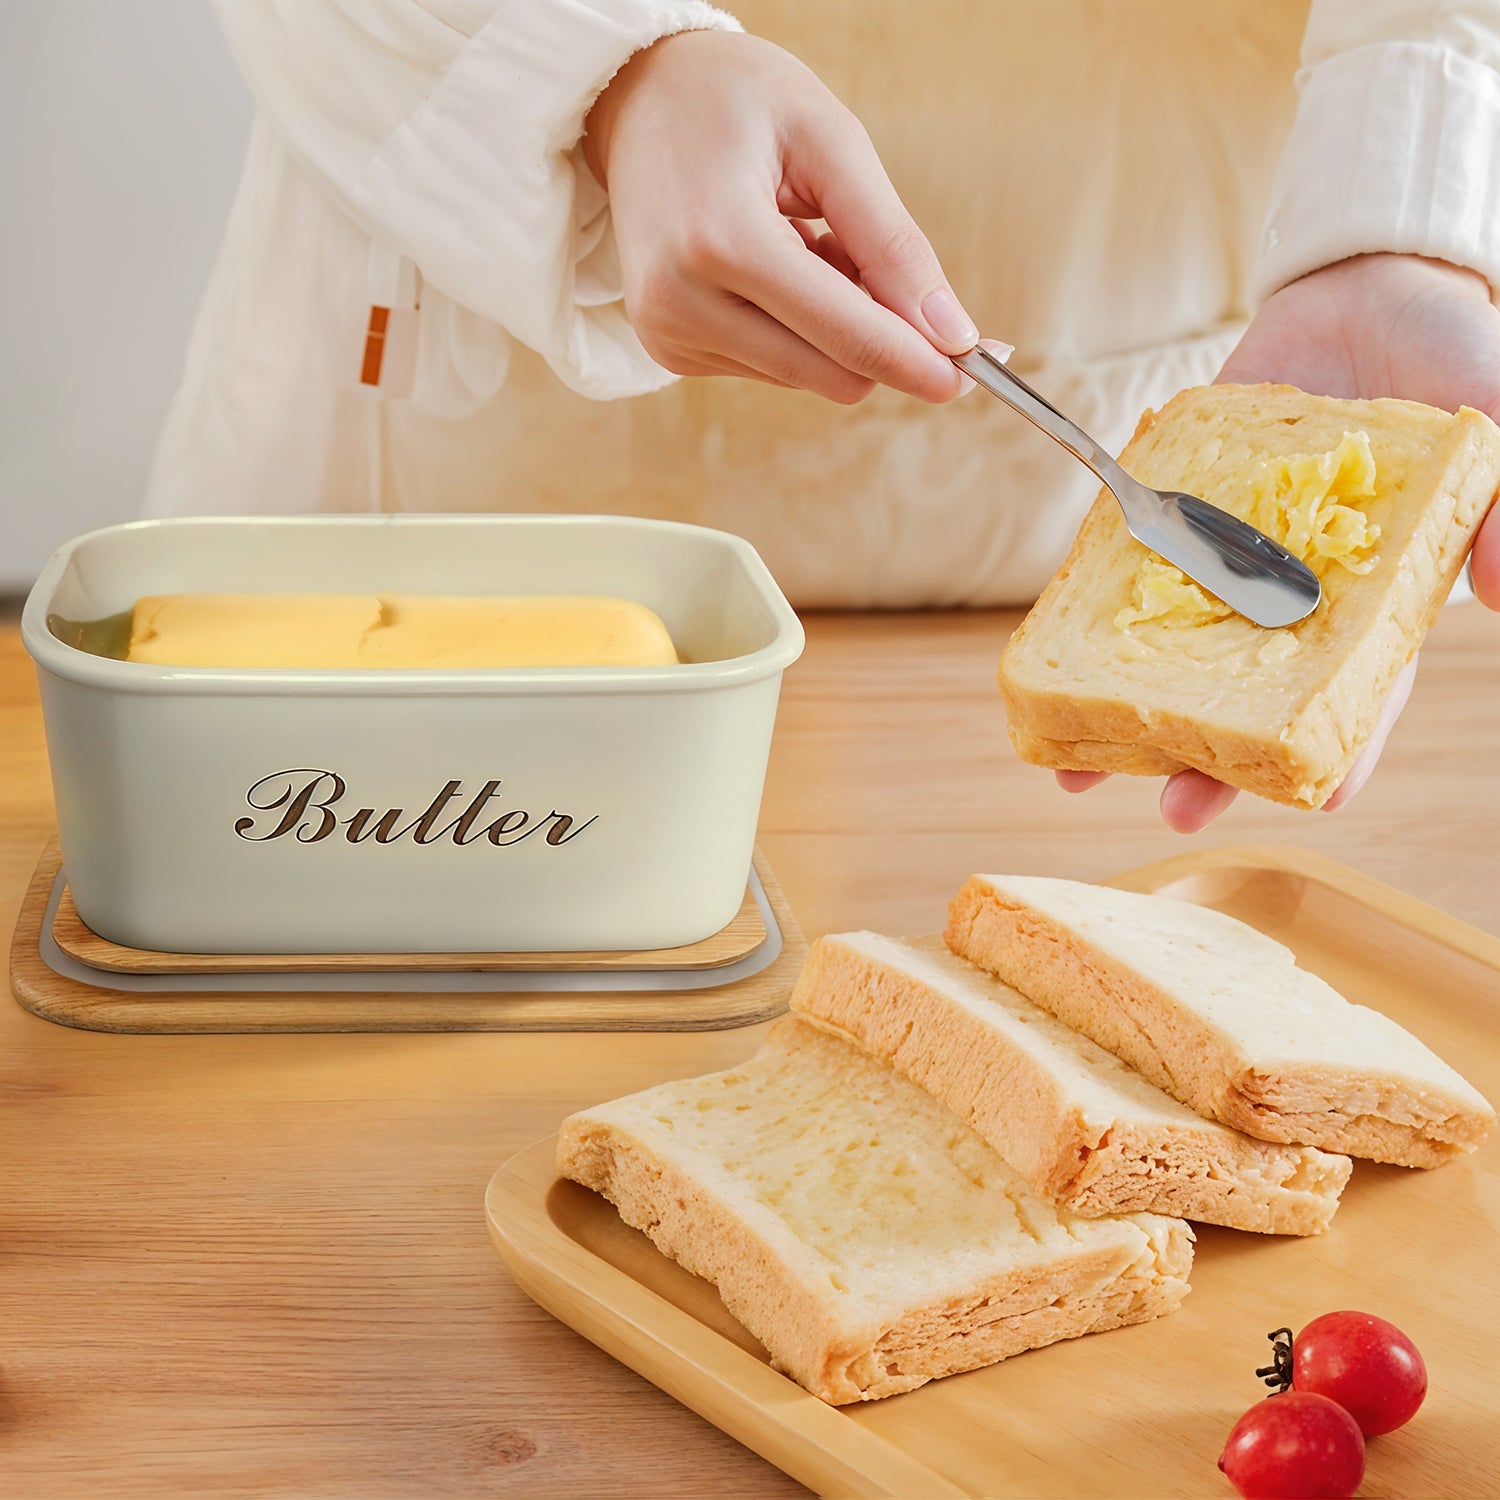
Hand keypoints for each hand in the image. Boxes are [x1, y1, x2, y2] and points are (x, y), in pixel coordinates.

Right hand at [583, 31, 976, 403]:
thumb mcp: (830, 141)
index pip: (845, 337)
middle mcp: (682, 303)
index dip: (917, 361)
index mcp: (721, 241)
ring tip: (803, 241)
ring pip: (808, 376)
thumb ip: (893, 242)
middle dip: (877, 335)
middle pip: (832, 374)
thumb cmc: (734, 101)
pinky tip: (775, 267)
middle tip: (869, 255)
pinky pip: (774, 369)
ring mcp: (670, 334)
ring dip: (834, 325)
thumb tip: (952, 334)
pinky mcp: (670, 351)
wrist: (635, 99)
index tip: (971, 372)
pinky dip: (797, 328)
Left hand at [1061, 253, 1499, 831]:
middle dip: (1213, 764)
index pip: (1359, 697)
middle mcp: (1290, 595)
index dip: (1337, 753)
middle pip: (1246, 700)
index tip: (1316, 804)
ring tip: (1079, 773)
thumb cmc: (1454, 360)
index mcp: (1370, 600)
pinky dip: (1089, 619)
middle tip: (1175, 811)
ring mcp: (1226, 557)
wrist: (1367, 286)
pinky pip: (1126, 572)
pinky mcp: (1172, 510)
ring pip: (1173, 657)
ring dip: (1128, 718)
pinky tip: (1049, 665)